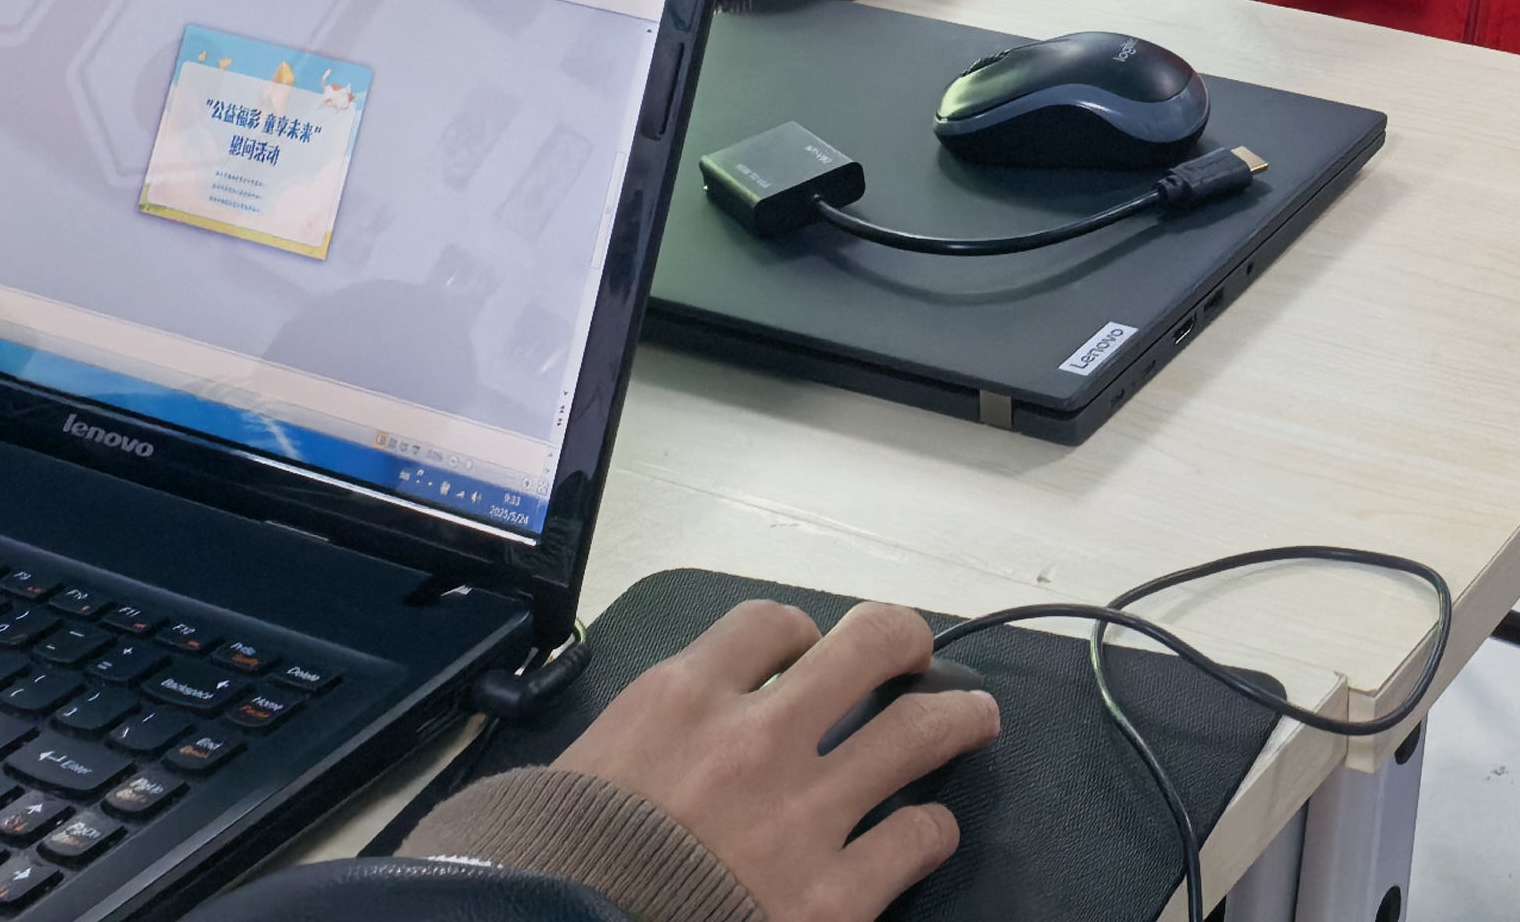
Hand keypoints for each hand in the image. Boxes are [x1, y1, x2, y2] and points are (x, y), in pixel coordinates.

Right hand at [550, 598, 998, 921]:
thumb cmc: (544, 870)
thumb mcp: (570, 776)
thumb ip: (631, 741)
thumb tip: (637, 750)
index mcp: (683, 701)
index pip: (767, 625)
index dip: (797, 634)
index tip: (804, 653)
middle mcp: (758, 739)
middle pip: (869, 647)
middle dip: (903, 642)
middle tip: (914, 656)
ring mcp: (807, 814)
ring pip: (917, 731)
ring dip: (957, 718)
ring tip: (975, 718)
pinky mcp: (835, 895)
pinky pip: (916, 838)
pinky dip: (931, 831)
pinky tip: (930, 833)